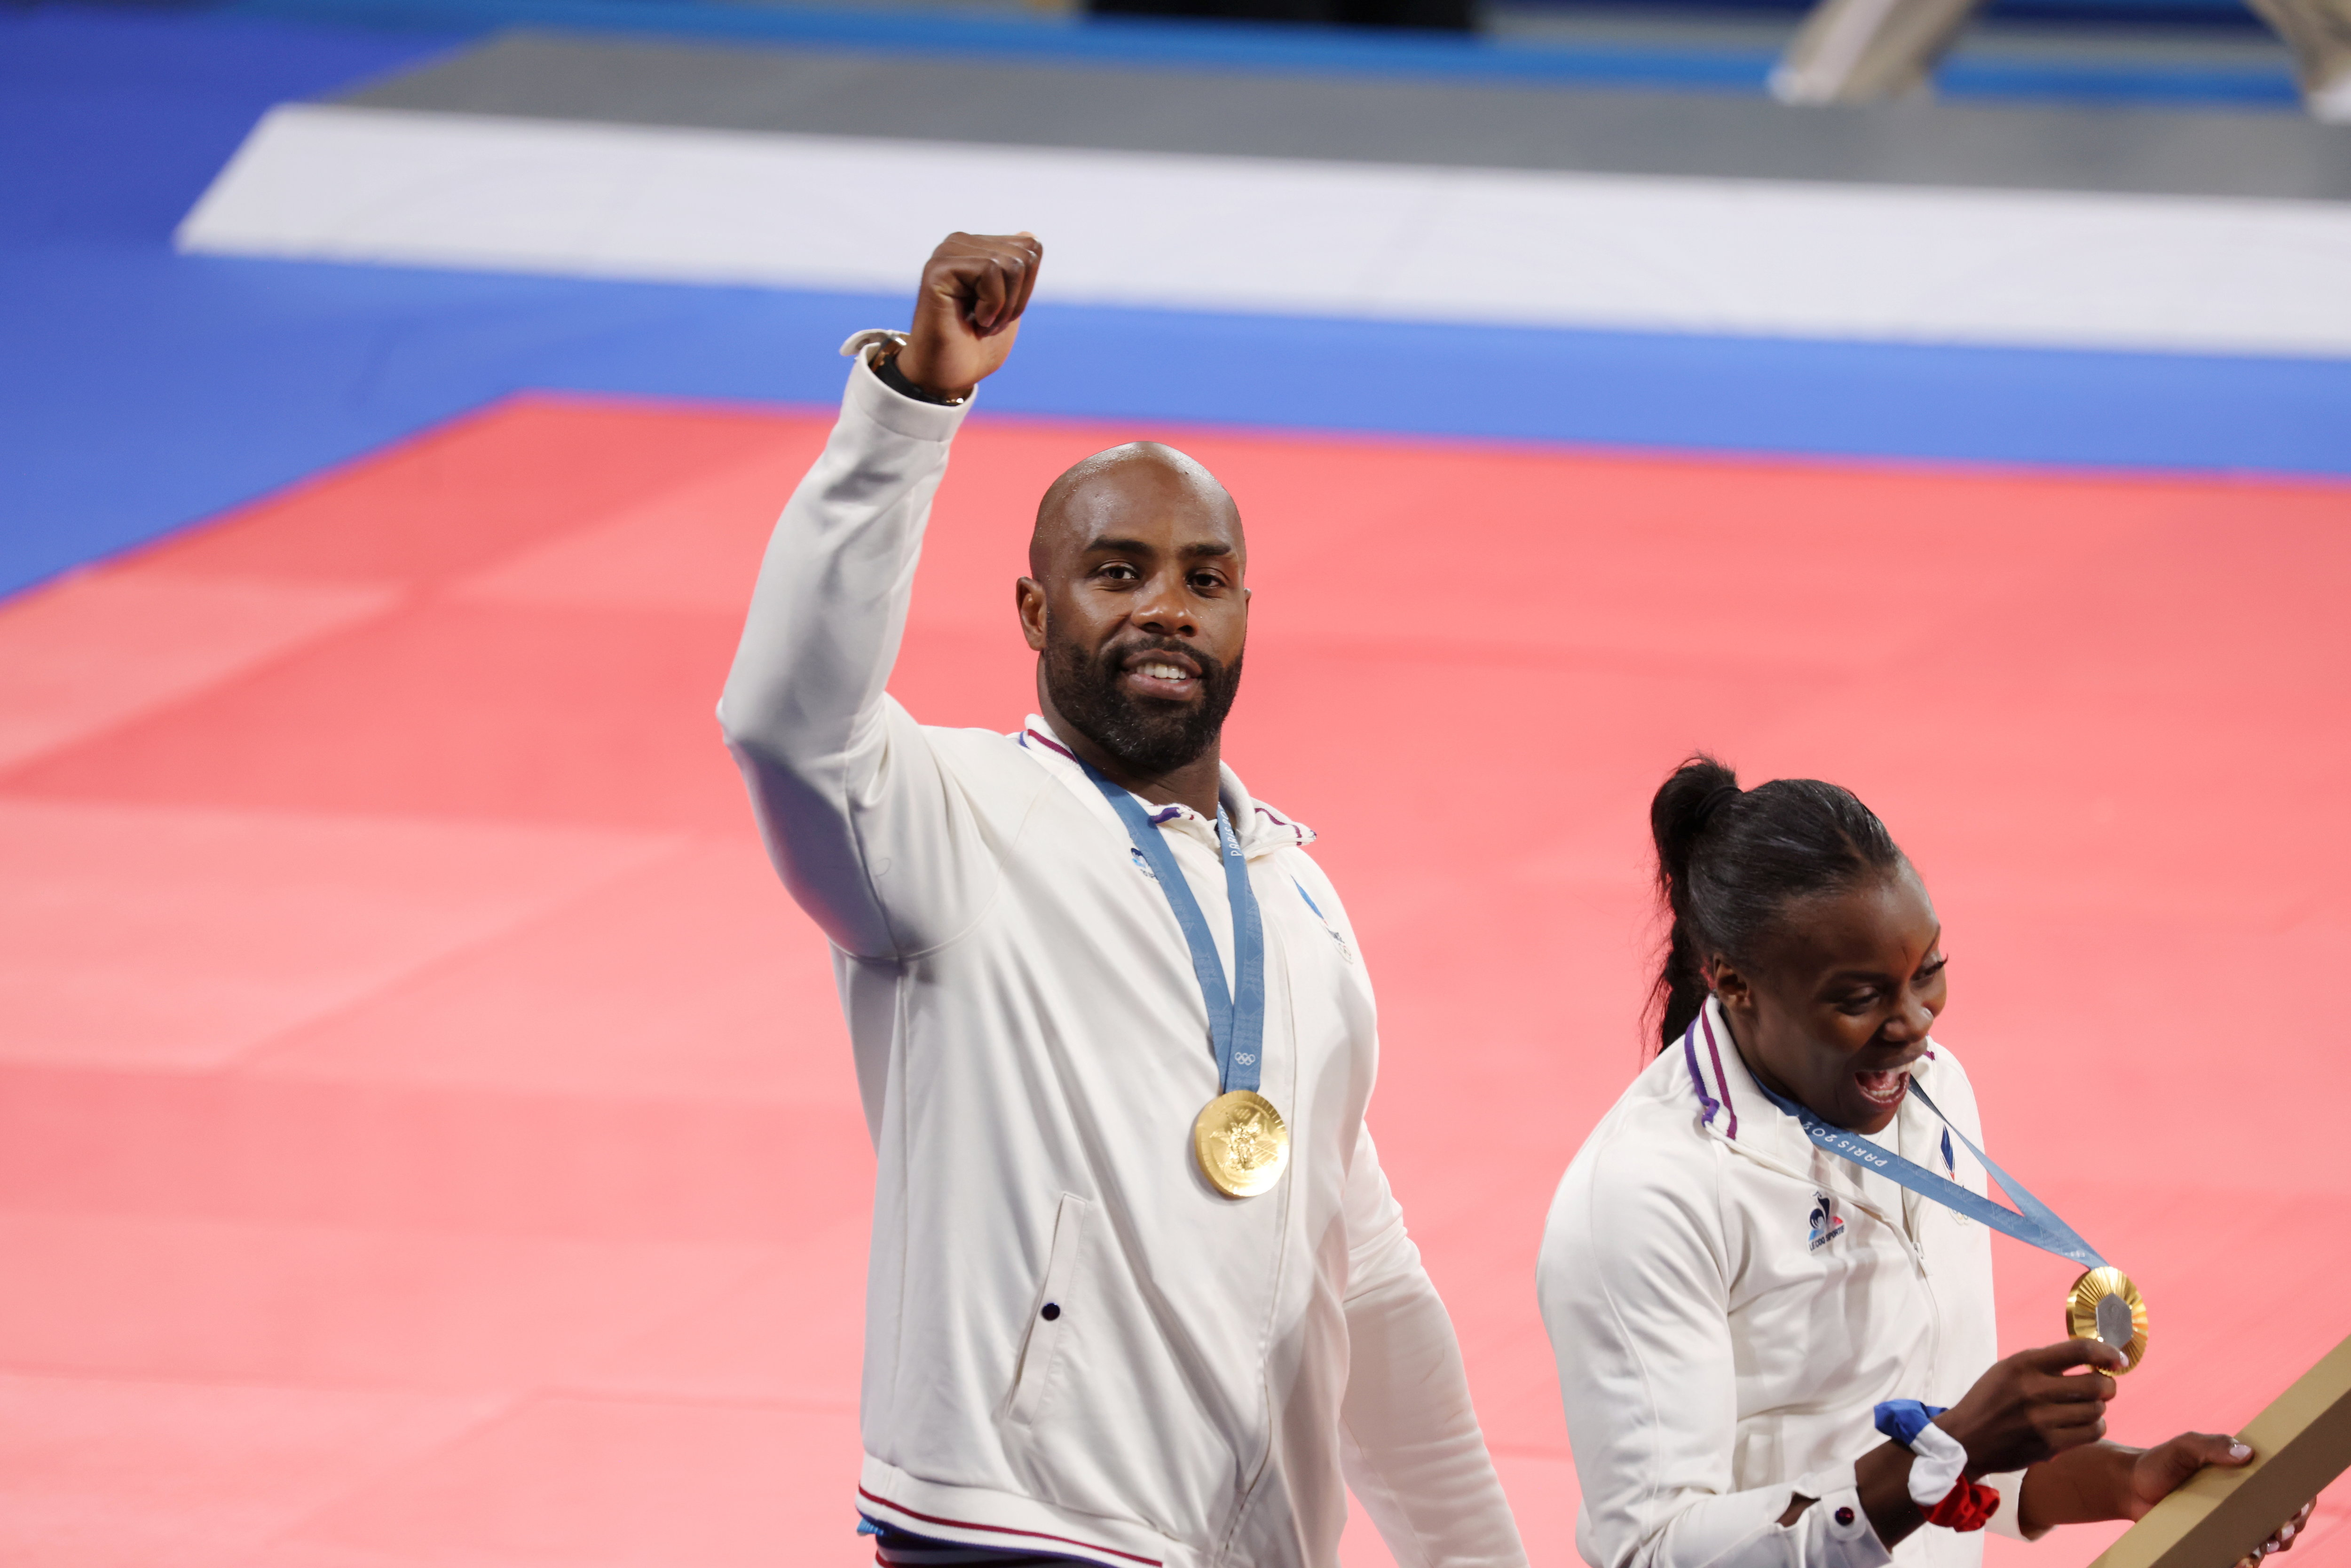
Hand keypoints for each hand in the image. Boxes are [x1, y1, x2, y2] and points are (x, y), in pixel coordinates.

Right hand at [894, 231, 1041, 399]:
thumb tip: (1031, 235)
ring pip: (1010, 264)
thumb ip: (1020, 273)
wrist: (946, 377)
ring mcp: (947, 253)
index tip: (1000, 313)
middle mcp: (960, 244)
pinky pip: (990, 271)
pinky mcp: (939, 268)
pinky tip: (972, 320)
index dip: (1025, 290)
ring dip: (1004, 306)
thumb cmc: (974, 349)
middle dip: (1016, 299)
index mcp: (977, 248)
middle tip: (989, 321)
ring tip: (980, 322)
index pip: (1031, 248)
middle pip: (1025, 255)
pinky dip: (992, 305)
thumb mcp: (1010, 305)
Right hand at [1938, 1339, 2121, 1475]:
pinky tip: (2082, 1425)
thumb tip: (2093, 1360)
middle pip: (2097, 1384)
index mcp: (2024, 1364)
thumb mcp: (2008, 1370)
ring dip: (2097, 1409)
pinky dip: (2094, 1427)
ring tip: (2084, 1408)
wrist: (1965, 1438)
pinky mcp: (2048, 1445)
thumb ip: (2044, 1364)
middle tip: (2102, 1388)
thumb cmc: (1990, 1400)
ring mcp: (2042, 1419)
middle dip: (2107, 1386)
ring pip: (2097, 1411)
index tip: (2118, 1359)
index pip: (2079, 1350)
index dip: (2107, 1353)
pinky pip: (2091, 1433)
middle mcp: (2034, 1389)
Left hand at [2121, 1435, 2310, 1564]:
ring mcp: (2233, 1528)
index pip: (2288, 1492)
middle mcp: (2247, 1506)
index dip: (2302, 1502)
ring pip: (2266, 1544)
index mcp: (2248, 1479)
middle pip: (2285, 1522)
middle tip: (2279, 1531)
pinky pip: (2238, 1559)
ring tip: (2258, 1548)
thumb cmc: (2161, 1462)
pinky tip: (2241, 1564)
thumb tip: (2246, 1453)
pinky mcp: (2216, 1545)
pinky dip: (2245, 1564)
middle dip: (2289, 1529)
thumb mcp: (2185, 1446)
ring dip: (2269, 1549)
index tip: (2298, 1507)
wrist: (2130, 1486)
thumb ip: (2212, 1444)